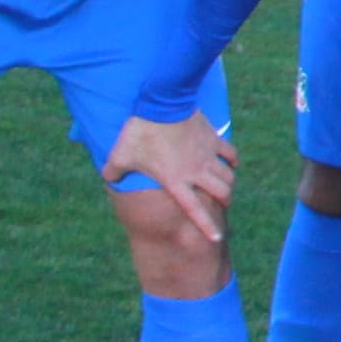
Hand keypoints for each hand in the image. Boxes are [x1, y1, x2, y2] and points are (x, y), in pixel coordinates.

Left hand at [105, 109, 234, 241]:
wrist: (162, 103)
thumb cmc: (140, 132)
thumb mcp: (120, 155)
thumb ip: (113, 172)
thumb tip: (108, 178)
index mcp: (176, 181)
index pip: (195, 210)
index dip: (207, 226)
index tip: (217, 238)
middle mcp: (196, 172)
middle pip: (221, 193)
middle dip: (224, 202)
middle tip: (221, 205)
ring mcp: (207, 155)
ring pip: (228, 176)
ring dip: (228, 184)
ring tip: (225, 187)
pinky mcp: (212, 138)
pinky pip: (230, 153)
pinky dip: (232, 161)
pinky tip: (231, 163)